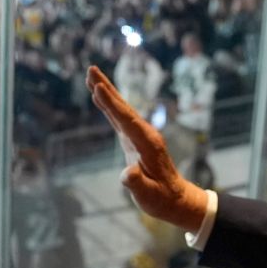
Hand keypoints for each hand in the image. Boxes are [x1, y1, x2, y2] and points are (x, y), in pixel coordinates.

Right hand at [86, 66, 207, 231]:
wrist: (175, 198)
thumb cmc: (161, 198)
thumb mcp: (148, 195)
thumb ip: (137, 183)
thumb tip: (127, 174)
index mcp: (148, 144)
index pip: (126, 120)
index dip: (112, 104)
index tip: (99, 87)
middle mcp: (145, 135)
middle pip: (123, 107)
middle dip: (107, 88)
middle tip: (91, 69)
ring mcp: (140, 135)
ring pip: (120, 109)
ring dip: (106, 92)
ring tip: (91, 75)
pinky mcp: (135, 139)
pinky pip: (119, 118)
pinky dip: (109, 105)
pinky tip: (99, 95)